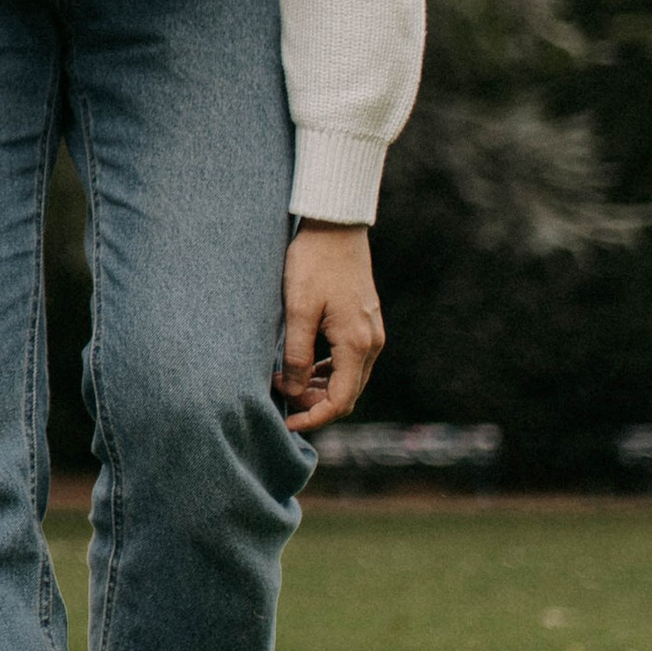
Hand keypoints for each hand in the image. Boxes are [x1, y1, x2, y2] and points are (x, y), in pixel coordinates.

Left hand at [276, 221, 383, 429]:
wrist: (335, 227)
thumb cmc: (313, 264)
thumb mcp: (298, 310)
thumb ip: (296, 355)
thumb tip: (293, 392)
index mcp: (356, 343)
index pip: (341, 400)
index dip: (314, 418)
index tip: (286, 423)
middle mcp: (371, 342)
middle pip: (347, 393)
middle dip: (315, 404)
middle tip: (280, 401)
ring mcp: (371, 332)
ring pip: (349, 377)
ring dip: (320, 387)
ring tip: (285, 383)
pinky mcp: (364, 322)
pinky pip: (349, 359)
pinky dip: (327, 370)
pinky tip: (302, 366)